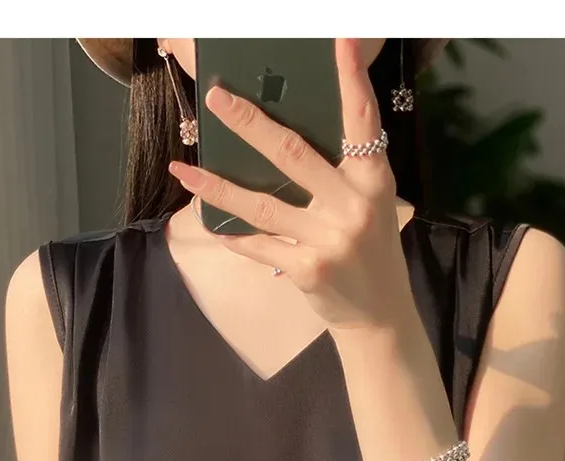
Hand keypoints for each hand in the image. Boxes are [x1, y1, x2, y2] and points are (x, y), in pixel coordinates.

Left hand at [168, 39, 412, 334]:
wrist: (380, 315)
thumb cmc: (371, 250)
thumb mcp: (371, 205)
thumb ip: (341, 173)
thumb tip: (282, 139)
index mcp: (374, 180)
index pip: (362, 121)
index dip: (351, 80)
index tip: (341, 41)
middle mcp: (353, 205)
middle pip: (293, 154)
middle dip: (251, 123)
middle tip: (217, 99)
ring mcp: (329, 239)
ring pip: (262, 204)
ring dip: (217, 186)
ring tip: (184, 169)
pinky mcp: (308, 270)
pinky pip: (260, 244)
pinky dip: (233, 235)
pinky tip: (208, 222)